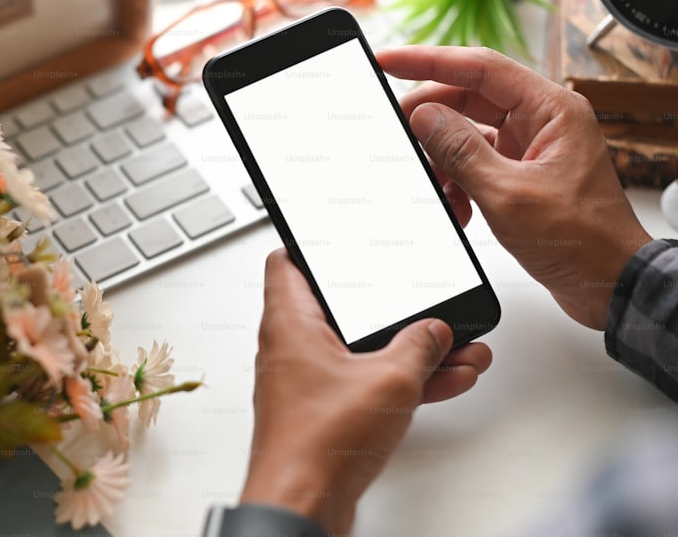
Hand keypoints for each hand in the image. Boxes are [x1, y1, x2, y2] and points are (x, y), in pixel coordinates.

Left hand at [240, 249, 492, 533]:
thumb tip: (433, 331)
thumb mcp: (389, 379)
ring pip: (363, 349)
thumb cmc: (316, 443)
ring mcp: (309, 380)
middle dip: (390, 305)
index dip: (312, 244)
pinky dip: (401, 379)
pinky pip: (368, 382)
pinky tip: (444, 379)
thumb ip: (418, 346)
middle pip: (342, 307)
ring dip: (407, 347)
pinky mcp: (326, 410)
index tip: (342, 237)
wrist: (304, 504)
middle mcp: (292, 347)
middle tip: (420, 297)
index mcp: (290, 322)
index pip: (287, 261)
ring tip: (454, 346)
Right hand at [377, 46, 652, 329]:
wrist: (606, 283)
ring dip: (445, 163)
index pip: (480, 67)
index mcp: (550, 110)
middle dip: (431, 122)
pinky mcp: (522, 174)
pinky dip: (458, 184)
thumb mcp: (508, 195)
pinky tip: (457, 208)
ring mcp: (531, 148)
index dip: (429, 61)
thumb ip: (461, 152)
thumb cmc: (582, 240)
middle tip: (398, 133)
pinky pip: (475, 165)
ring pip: (468, 136)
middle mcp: (542, 122)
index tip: (389, 61)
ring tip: (437, 190)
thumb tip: (426, 118)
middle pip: (469, 99)